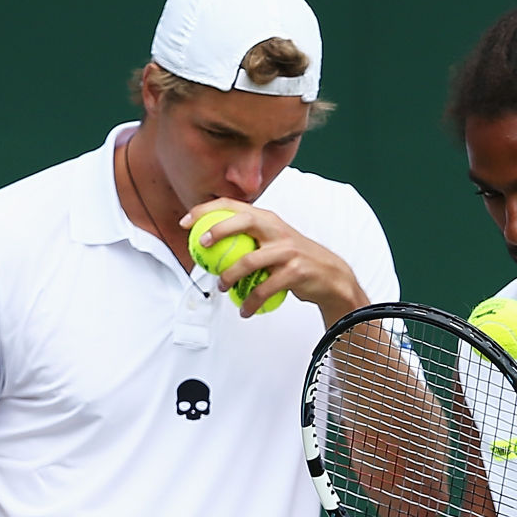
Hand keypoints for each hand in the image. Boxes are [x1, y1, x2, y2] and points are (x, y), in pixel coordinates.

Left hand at [182, 200, 367, 325]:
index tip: (186, 222)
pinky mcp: (295, 271)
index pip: (232, 206)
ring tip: (222, 288)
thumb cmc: (295, 260)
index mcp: (267, 218)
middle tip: (201, 245)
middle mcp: (277, 230)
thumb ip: (248, 237)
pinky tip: (244, 310)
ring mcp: (287, 250)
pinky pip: (265, 289)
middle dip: (218, 230)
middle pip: (244, 222)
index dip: (206, 210)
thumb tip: (209, 242)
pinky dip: (251, 302)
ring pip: (250, 261)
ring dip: (230, 276)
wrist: (330, 276)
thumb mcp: (272, 240)